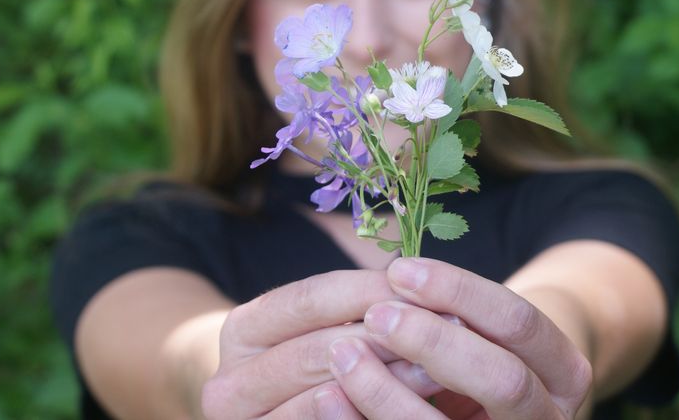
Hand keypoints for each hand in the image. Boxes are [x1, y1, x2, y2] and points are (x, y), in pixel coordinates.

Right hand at [200, 269, 442, 418]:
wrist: (275, 416)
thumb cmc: (314, 360)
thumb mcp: (322, 326)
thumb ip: (356, 304)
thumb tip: (414, 273)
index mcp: (244, 329)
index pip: (312, 298)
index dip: (372, 290)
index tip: (427, 284)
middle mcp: (230, 380)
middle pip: (317, 349)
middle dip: (387, 336)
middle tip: (448, 327)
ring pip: (324, 397)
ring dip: (388, 382)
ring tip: (438, 369)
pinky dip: (369, 415)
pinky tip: (412, 409)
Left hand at [320, 258, 593, 418]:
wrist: (505, 415)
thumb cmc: (486, 362)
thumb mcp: (490, 336)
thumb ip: (458, 316)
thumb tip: (394, 279)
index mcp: (565, 372)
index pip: (520, 322)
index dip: (460, 292)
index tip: (399, 270)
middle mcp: (549, 419)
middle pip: (504, 379)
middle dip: (435, 342)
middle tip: (377, 314)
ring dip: (388, 391)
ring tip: (342, 352)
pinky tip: (331, 398)